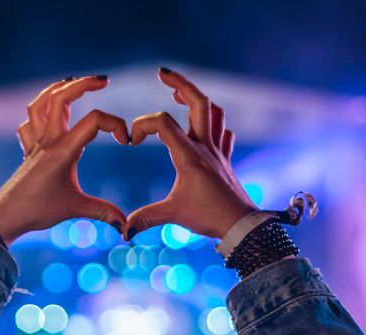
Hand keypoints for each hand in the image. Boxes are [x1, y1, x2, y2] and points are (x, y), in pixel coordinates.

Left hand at [0, 76, 129, 243]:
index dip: (115, 124)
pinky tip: (49, 116)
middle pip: (61, 97)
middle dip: (83, 84)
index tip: (125, 141)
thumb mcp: (75, 209)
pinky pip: (29, 123)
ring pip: (40, 103)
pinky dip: (39, 113)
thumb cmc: (38, 211)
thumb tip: (126, 227)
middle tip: (104, 80)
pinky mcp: (27, 151)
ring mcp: (35, 144)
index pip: (94, 121)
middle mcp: (48, 141)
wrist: (4, 217)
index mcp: (63, 150)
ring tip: (74, 83)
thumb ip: (104, 212)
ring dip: (57, 89)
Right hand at [125, 68, 256, 239]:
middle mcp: (205, 148)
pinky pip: (224, 132)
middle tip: (162, 73)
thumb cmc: (209, 217)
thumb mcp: (173, 215)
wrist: (242, 225)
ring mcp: (218, 152)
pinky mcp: (226, 160)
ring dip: (197, 98)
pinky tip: (205, 124)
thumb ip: (146, 217)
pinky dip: (214, 122)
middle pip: (197, 103)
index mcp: (189, 156)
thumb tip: (124, 230)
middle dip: (180, 84)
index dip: (142, 125)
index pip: (163, 123)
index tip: (132, 141)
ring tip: (180, 93)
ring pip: (213, 112)